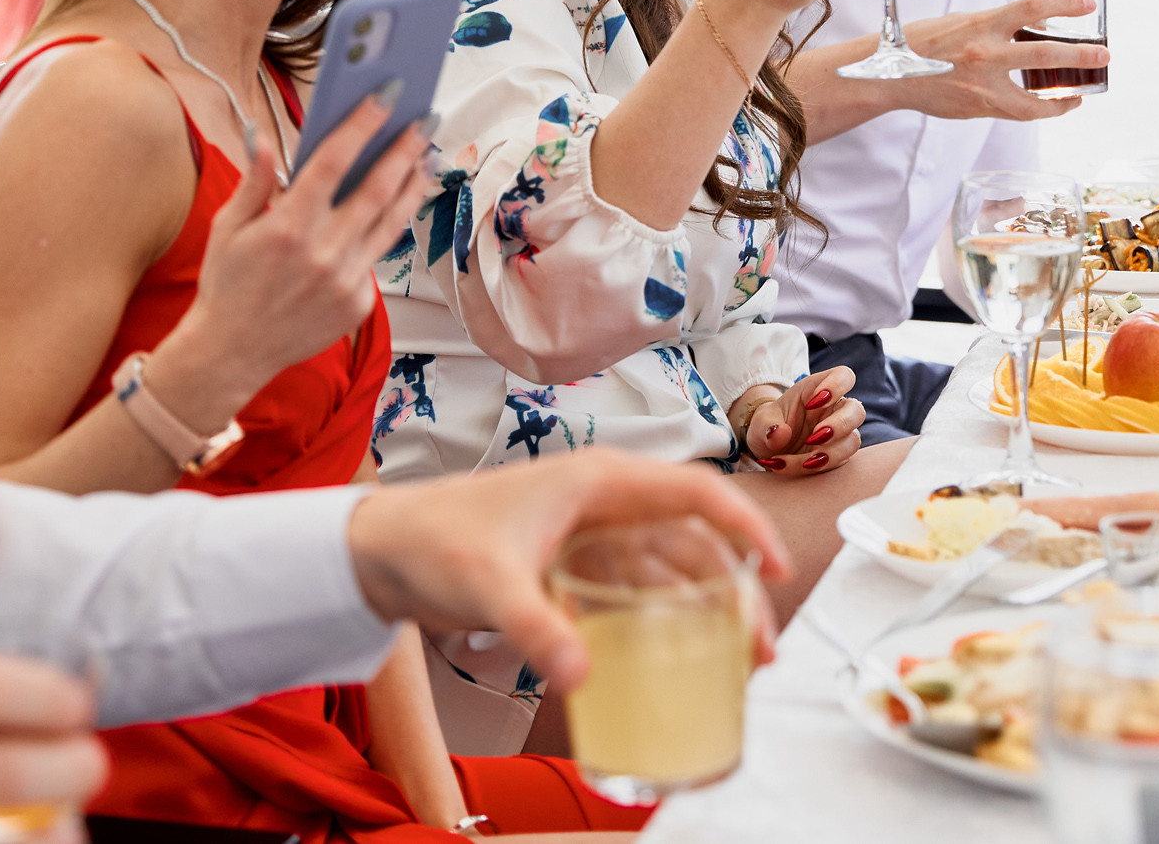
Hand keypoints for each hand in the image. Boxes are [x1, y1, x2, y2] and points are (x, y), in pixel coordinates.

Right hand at [160, 92, 433, 410]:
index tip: (386, 95)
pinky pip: (376, 257)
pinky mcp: (358, 304)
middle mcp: (323, 253)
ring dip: (414, 184)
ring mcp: (345, 281)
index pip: (334, 161)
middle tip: (425, 118)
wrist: (231, 354)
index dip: (363, 124)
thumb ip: (254, 181)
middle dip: (405, 148)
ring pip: (391, 222)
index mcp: (287, 226)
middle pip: (377, 188)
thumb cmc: (226, 284)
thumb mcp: (227, 227)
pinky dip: (385, 228)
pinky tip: (397, 204)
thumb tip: (261, 135)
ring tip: (428, 155)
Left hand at [347, 450, 789, 690]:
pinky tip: (678, 659)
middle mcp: (605, 504)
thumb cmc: (430, 540)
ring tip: (736, 661)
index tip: (778, 569)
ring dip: (709, 609)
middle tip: (759, 648)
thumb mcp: (487, 582)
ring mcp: (591, 537)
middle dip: (737, 589)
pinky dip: (666, 622)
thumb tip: (584, 676)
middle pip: (694, 541)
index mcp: (598, 482)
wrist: (381, 551)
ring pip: (672, 569)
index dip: (746, 524)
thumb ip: (535, 627)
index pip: (695, 491)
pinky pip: (639, 593)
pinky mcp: (574, 569)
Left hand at [735, 366, 865, 474]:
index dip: (836, 386)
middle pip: (857, 411)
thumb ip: (767, 425)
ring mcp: (839, 435)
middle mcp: (833, 410)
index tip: (812, 404)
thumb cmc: (768, 427)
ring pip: (852, 442)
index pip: (844, 376)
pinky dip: (814, 469)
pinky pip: (837, 464)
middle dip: (838, 426)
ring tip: (800, 461)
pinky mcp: (837, 456)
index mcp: (817, 390)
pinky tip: (789, 468)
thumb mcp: (760, 422)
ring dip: (827, 454)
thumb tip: (779, 433)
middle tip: (813, 438)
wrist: (767, 450)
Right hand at [892, 0, 1108, 122]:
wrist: (886, 73)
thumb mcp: (960, 22)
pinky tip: (1052, 104)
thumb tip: (1034, 25)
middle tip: (1103, 55)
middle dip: (1080, 56)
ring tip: (1082, 91)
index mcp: (980, 25)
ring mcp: (981, 87)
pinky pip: (1017, 112)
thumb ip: (995, 24)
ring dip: (1065, 96)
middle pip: (1044, 53)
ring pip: (1035, 100)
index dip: (1063, 4)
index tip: (1088, 5)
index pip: (1030, 8)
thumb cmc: (921, 43)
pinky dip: (1038, 109)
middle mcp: (983, 55)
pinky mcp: (977, 109)